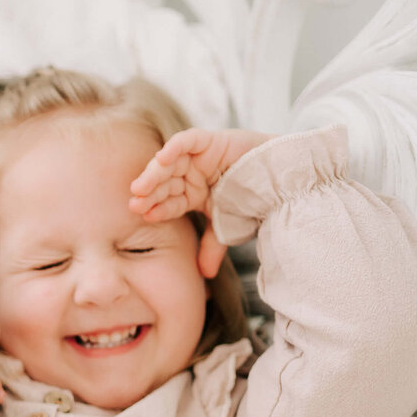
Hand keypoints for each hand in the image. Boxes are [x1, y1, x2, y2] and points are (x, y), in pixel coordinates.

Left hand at [129, 128, 272, 277]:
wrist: (281, 181)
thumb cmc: (253, 201)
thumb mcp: (227, 227)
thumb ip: (212, 247)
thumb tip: (204, 276)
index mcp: (192, 194)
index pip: (170, 202)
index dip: (158, 208)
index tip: (146, 216)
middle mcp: (191, 175)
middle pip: (164, 183)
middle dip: (150, 193)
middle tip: (135, 203)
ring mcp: (199, 157)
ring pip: (170, 163)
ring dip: (154, 174)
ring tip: (141, 187)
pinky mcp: (210, 141)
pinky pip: (187, 140)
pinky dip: (174, 147)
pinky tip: (162, 158)